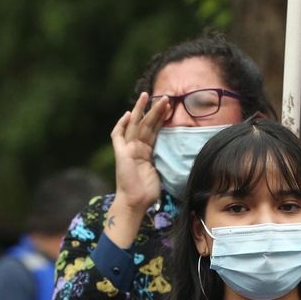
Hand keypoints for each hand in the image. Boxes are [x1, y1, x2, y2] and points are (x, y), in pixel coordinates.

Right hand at [110, 93, 170, 213]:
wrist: (135, 203)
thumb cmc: (147, 193)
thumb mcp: (162, 174)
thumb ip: (166, 163)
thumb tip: (182, 160)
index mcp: (146, 152)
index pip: (154, 130)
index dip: (161, 119)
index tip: (170, 107)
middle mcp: (136, 148)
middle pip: (146, 124)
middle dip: (154, 110)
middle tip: (164, 97)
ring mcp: (127, 149)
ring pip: (135, 125)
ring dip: (142, 111)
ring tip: (149, 96)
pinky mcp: (120, 153)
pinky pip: (117, 136)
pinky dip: (121, 125)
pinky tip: (127, 114)